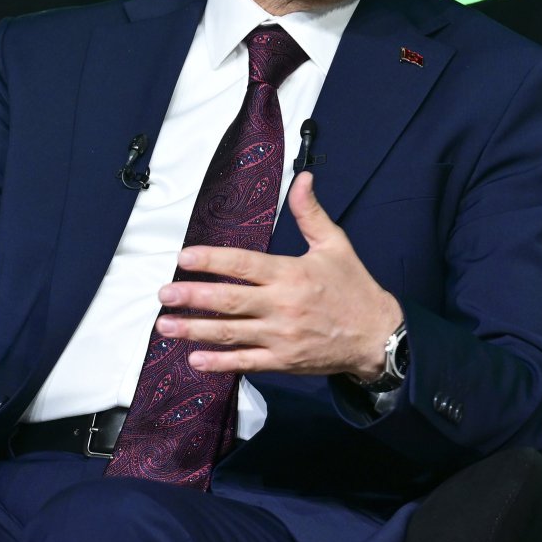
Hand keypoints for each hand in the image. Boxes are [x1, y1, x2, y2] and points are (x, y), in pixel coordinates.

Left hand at [154, 172, 402, 379]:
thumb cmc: (353, 287)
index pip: (244, 264)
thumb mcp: (335, 245)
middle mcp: (282, 305)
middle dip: (193, 297)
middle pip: (230, 300)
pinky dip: (220, 362)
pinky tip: (194, 359)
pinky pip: (246, 362)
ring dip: (195, 330)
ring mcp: (282, 336)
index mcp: (290, 274)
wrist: (378, 336)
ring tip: (164, 325)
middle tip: (163, 294)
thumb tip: (301, 178)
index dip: (212, 260)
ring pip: (231, 333)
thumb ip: (310, 213)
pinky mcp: (284, 360)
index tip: (184, 258)